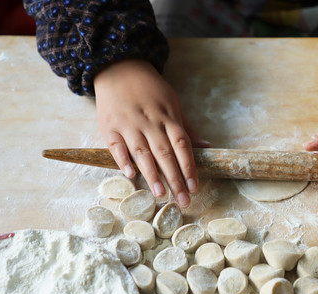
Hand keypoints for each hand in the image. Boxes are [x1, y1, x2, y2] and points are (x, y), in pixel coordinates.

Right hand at [94, 59, 210, 207]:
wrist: (120, 68)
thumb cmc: (151, 90)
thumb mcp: (173, 104)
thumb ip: (187, 129)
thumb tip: (208, 147)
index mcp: (168, 117)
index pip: (182, 146)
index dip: (189, 167)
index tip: (195, 187)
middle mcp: (150, 122)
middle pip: (165, 154)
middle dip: (175, 179)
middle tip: (183, 201)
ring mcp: (129, 124)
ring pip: (142, 152)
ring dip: (152, 175)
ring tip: (161, 194)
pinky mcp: (110, 126)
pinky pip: (117, 146)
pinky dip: (123, 160)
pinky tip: (131, 175)